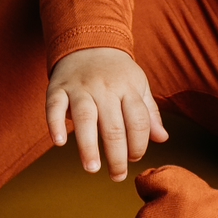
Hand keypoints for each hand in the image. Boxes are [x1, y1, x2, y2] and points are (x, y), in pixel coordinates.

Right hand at [45, 48, 168, 180]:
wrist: (88, 41)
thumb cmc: (117, 72)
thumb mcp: (138, 85)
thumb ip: (149, 113)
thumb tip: (163, 139)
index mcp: (128, 87)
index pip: (137, 120)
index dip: (139, 143)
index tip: (134, 159)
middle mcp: (105, 87)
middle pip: (113, 125)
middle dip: (116, 155)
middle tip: (117, 176)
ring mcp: (80, 87)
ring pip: (85, 117)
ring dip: (88, 146)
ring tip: (92, 168)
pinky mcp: (58, 87)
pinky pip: (54, 106)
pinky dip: (55, 123)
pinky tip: (59, 143)